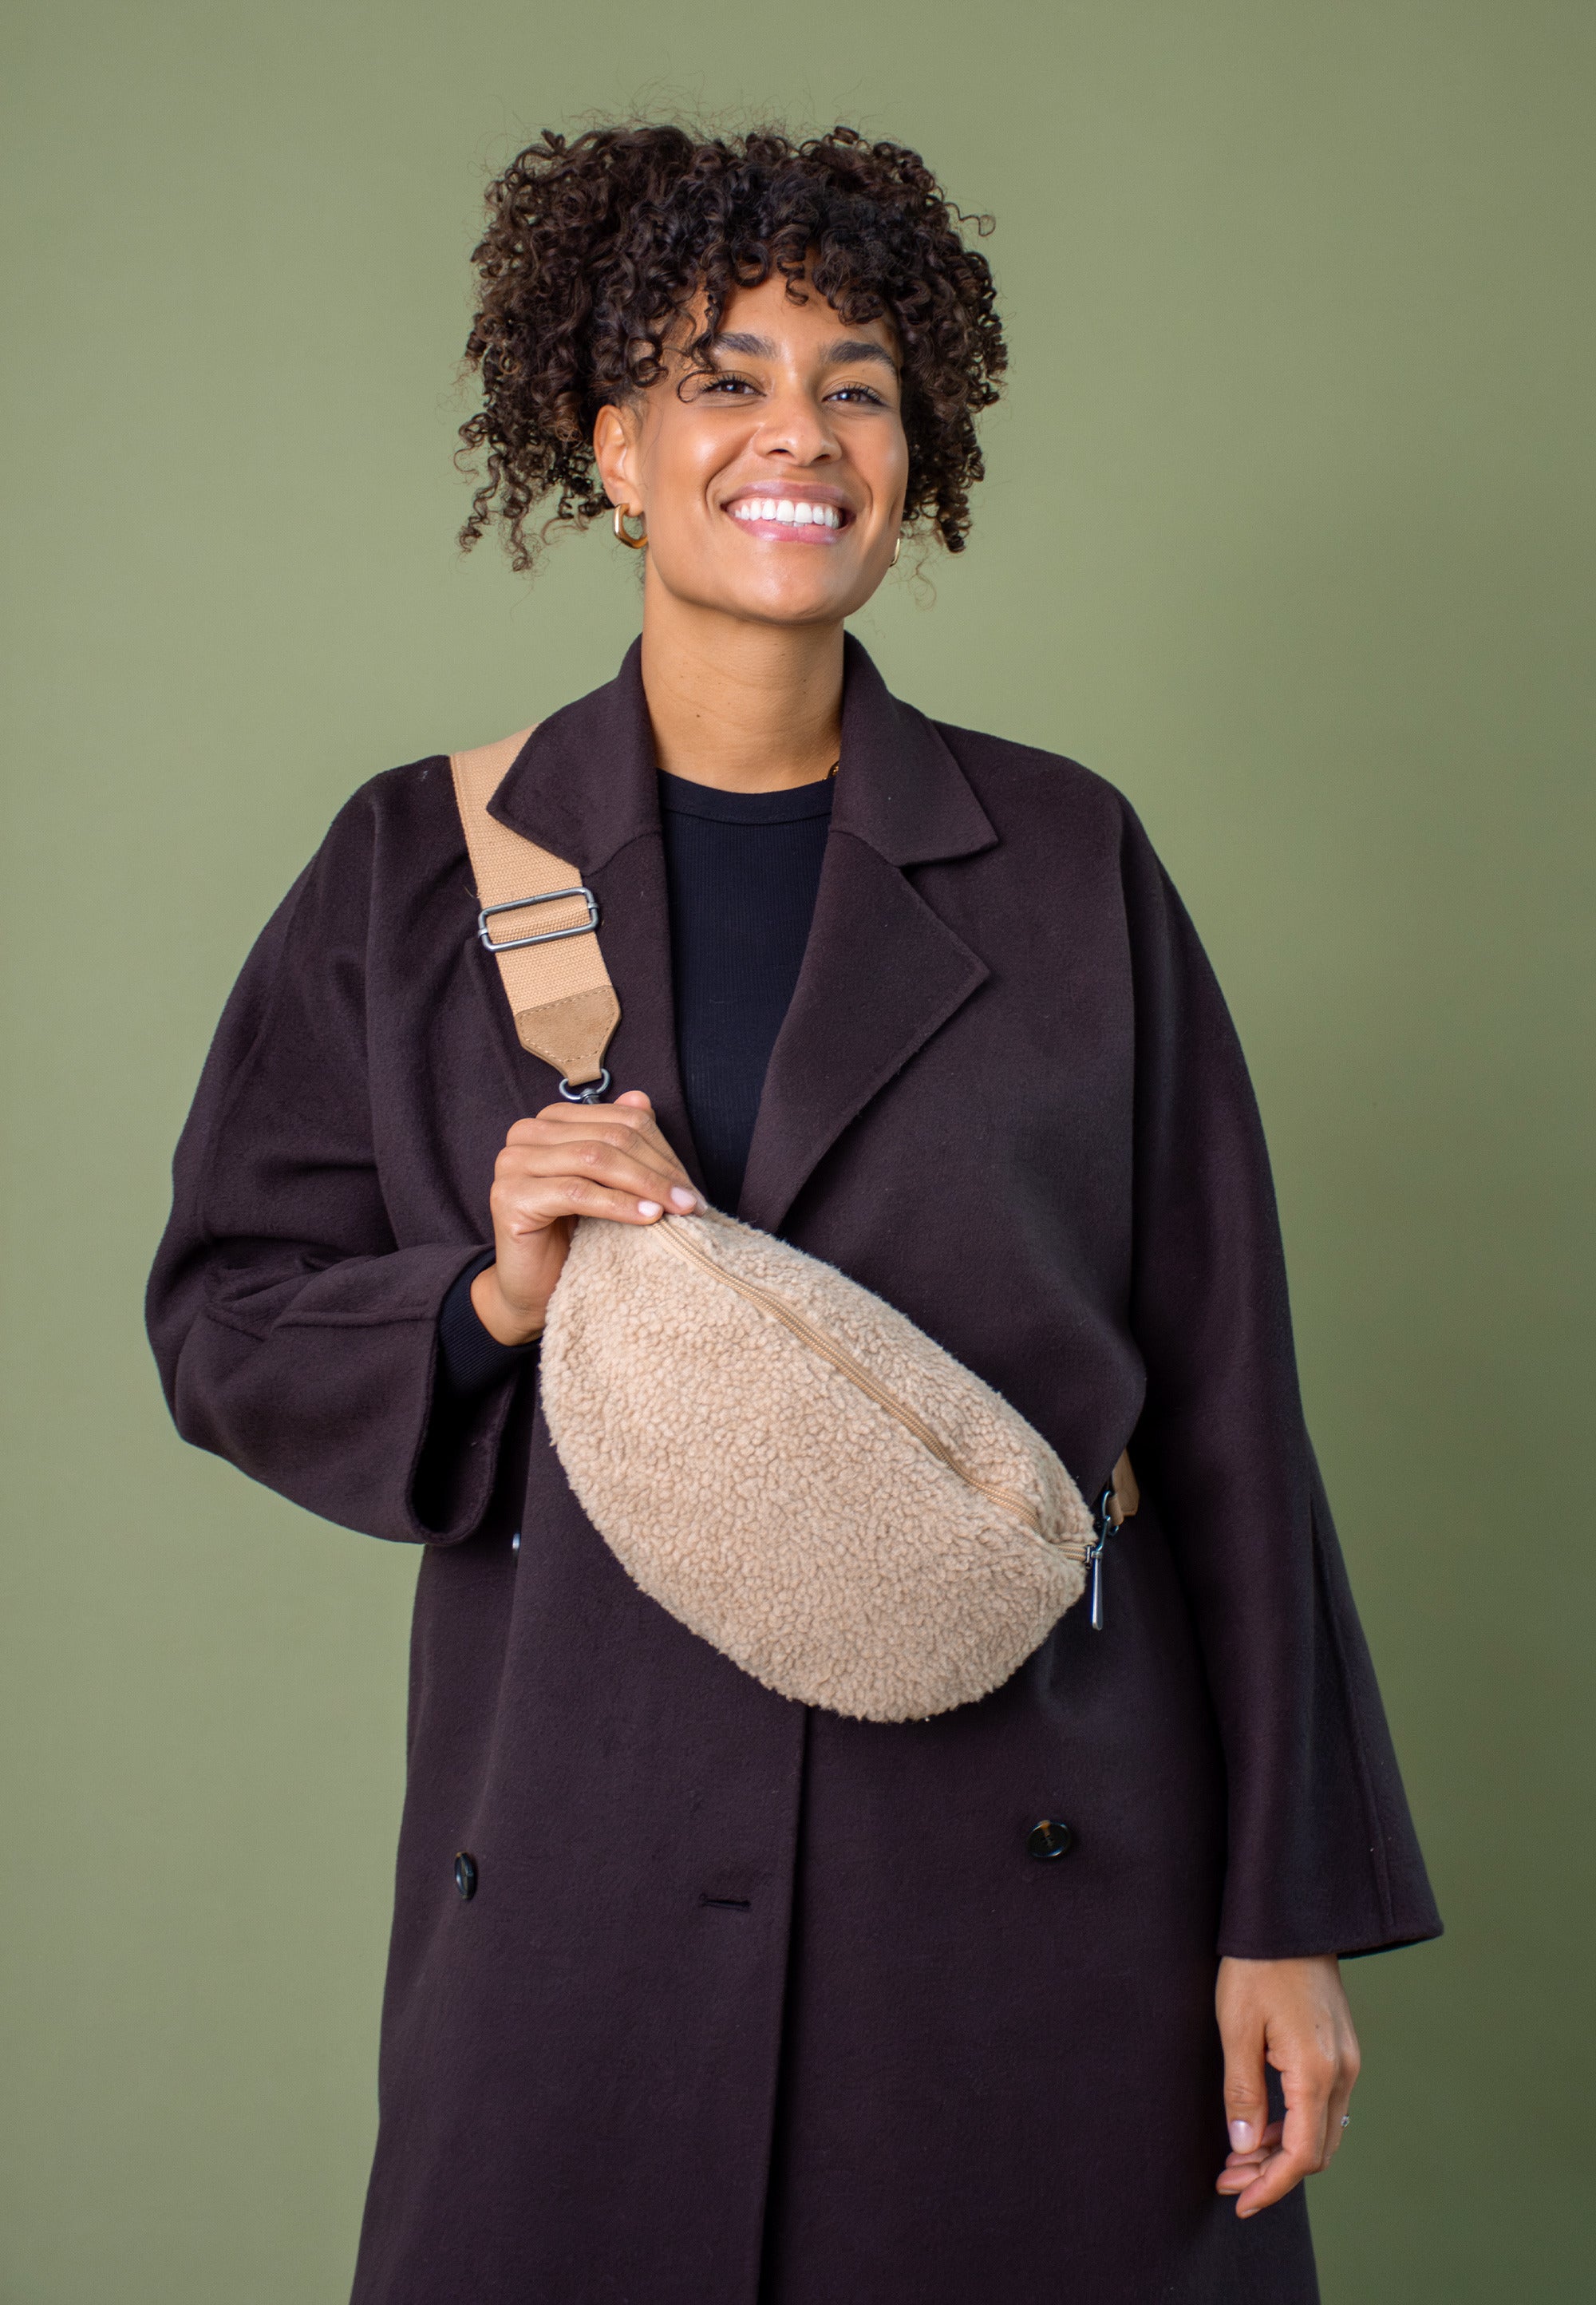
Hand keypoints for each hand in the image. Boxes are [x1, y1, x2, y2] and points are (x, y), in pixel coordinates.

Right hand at [470, 1090, 702, 1345]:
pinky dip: (619, 1204)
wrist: (533, 1289)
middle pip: (611, 1137)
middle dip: (659, 1170)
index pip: (620, 1120)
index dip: (663, 1150)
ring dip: (646, 1185)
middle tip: (692, 1202)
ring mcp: (512, 1163)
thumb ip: (620, 1140)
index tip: (691, 1186)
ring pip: (595, 1159)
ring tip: (678, 1210)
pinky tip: (648, 1217)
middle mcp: (526, 1133)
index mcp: (550, 1121)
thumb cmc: (573, 1236)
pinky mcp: (510, 1196)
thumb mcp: (606, 1184)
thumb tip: (642, 1100)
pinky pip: (577, 1192)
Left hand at [1214, 1955, 1359, 2216]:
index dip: (1271, 2187)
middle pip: (1315, 2150)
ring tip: (1237, 2158)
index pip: (1301, 2155)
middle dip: (1273, 2175)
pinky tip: (1262, 2124)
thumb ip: (1242, 2091)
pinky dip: (1294, 2124)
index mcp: (1317, 2072)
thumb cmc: (1256, 1966)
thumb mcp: (1236, 2027)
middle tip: (1228, 2180)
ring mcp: (1347, 2060)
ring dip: (1283, 2151)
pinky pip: (1324, 2105)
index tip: (1239, 2202)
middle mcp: (1343, 2072)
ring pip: (1322, 2130)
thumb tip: (1244, 2148)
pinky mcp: (1341, 2048)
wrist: (1289, 1917)